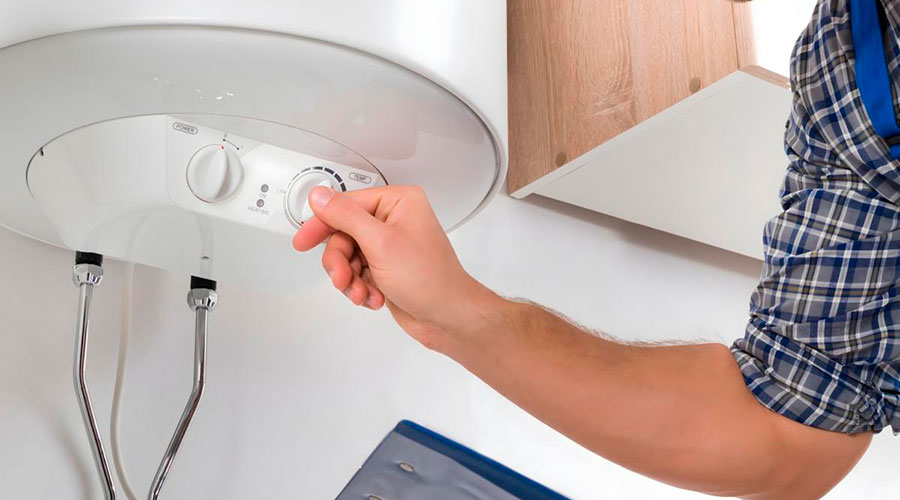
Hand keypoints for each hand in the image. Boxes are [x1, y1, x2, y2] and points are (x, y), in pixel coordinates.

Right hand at [292, 185, 496, 351]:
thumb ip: (346, 217)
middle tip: (342, 277)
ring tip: (362, 292)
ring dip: (350, 278)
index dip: (323, 223)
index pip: (347, 204)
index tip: (304, 239)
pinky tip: (374, 297)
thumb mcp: (381, 243)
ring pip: (347, 256)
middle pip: (343, 233)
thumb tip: (320, 196)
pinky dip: (360, 287)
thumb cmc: (431, 280)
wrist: (447, 318)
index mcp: (399, 202)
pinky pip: (356, 272)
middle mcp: (394, 219)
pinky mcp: (386, 266)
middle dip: (341, 261)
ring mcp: (389, 244)